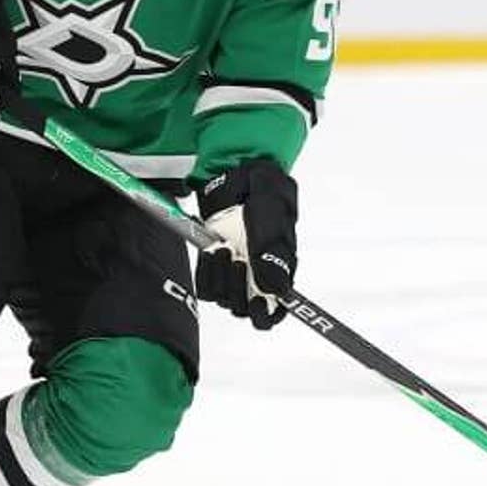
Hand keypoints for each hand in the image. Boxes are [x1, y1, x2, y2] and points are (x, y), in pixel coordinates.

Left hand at [196, 159, 297, 329]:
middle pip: (246, 310)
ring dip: (221, 277)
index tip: (256, 300)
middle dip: (239, 289)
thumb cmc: (263, 190)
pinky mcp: (213, 265)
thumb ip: (273, 251)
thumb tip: (278, 290)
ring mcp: (235, 271)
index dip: (265, 314)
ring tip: (224, 248)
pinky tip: (211, 251)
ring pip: (224, 299)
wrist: (236, 171)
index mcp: (281, 270)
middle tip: (238, 260)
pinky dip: (205, 272)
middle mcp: (258, 276)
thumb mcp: (272, 213)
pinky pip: (206, 287)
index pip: (274, 311)